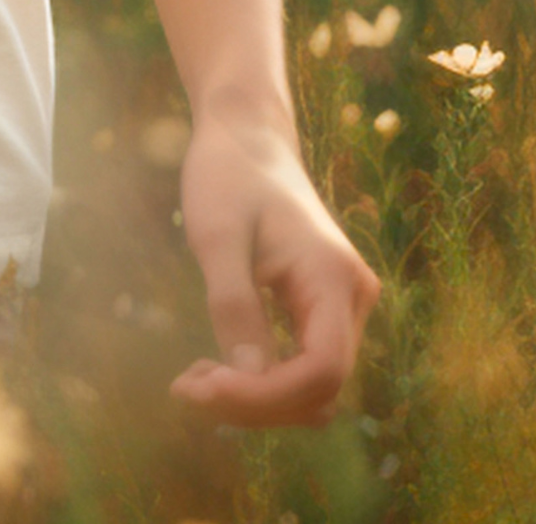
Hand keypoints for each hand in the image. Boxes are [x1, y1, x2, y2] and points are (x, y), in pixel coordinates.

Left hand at [168, 111, 382, 427]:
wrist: (247, 134)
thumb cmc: (228, 174)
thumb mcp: (217, 235)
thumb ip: (234, 304)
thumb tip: (247, 379)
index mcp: (333, 278)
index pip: (322, 371)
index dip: (266, 396)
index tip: (204, 388)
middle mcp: (351, 298)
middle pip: (319, 388)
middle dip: (255, 402)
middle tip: (184, 389)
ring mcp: (341, 304)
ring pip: (312, 385)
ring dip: (257, 398)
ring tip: (192, 382)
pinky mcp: (321, 306)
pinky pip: (302, 363)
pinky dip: (262, 378)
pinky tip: (213, 370)